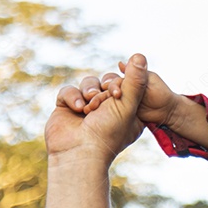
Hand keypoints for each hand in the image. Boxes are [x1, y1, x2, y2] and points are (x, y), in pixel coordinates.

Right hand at [57, 58, 179, 126]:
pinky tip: (77, 110)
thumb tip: (140, 55)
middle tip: (103, 101)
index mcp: (128, 110)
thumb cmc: (108, 131)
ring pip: (88, 83)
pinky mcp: (67, 108)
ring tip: (88, 108)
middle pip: (106, 81)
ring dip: (88, 92)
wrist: (79, 152)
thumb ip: (135, 80)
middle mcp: (108, 108)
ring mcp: (86, 107)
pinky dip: (72, 97)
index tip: (118, 95)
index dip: (120, 84)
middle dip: (103, 89)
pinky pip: (69, 91)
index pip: (126, 83)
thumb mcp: (127, 104)